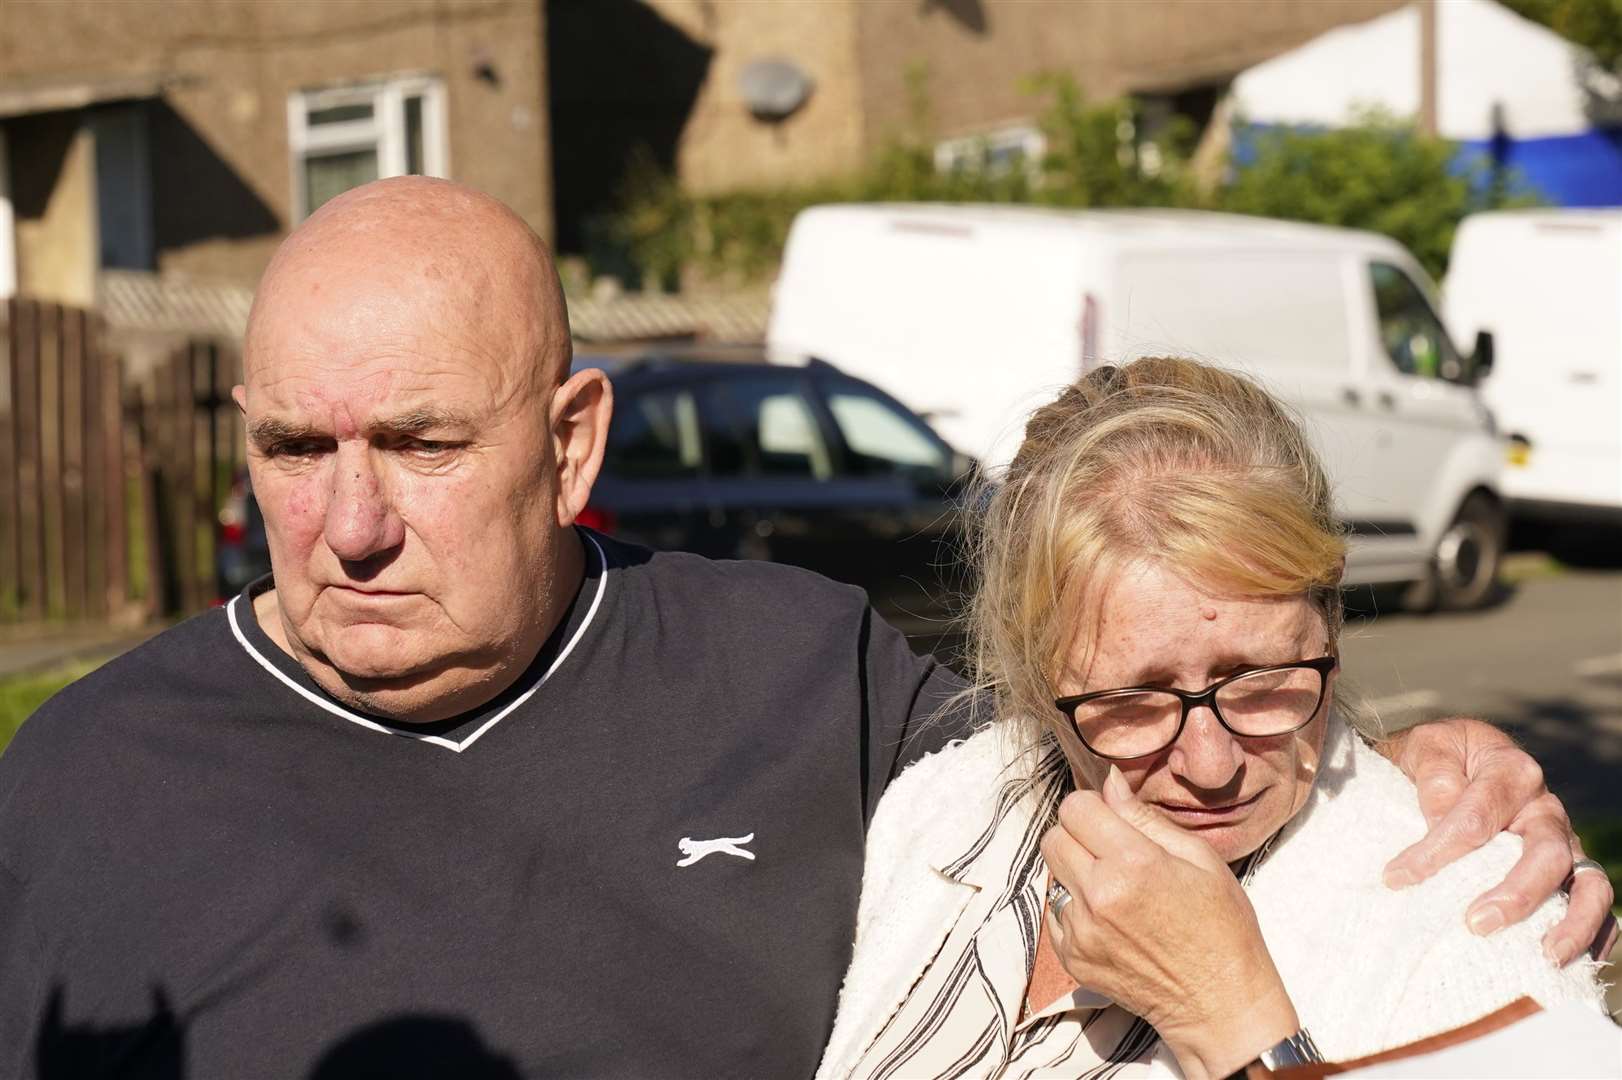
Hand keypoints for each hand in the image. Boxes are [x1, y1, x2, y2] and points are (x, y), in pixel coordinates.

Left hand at [1040, 766, 1298, 1079]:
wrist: (1220, 1004)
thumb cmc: (1222, 929)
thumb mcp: (1200, 859)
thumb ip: (1146, 818)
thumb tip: (1109, 782)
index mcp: (1133, 864)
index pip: (1075, 808)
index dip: (1092, 807)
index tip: (1110, 819)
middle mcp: (1098, 896)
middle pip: (1054, 837)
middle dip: (1078, 836)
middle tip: (1112, 852)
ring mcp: (1080, 930)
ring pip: (1053, 874)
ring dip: (1076, 873)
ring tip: (1117, 890)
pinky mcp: (1072, 958)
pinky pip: (1056, 912)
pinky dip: (1076, 909)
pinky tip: (1112, 920)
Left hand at [1378, 717, 1616, 964]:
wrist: (1458, 755)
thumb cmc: (1439, 755)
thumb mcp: (1428, 747)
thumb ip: (1435, 777)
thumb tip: (1441, 823)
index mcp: (1511, 770)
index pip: (1478, 816)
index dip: (1438, 851)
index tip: (1397, 878)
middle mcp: (1545, 807)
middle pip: (1546, 854)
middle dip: (1516, 894)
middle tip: (1475, 924)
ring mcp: (1562, 840)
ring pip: (1589, 883)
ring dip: (1573, 923)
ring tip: (1546, 956)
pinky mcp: (1566, 867)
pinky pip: (1593, 900)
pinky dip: (1595, 932)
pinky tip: (1571, 960)